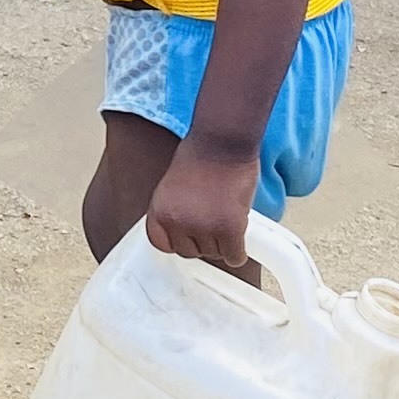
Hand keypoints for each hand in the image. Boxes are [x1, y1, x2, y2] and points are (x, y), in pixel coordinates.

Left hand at [144, 136, 260, 277]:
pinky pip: (234, 257)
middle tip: (214, 219)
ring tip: (227, 215)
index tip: (189, 235)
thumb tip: (186, 234)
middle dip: (203, 239)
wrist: (221, 142)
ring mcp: (203, 227)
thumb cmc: (200, 156)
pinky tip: (239, 237)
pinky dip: (238, 251)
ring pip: (214, 254)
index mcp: (159, 212)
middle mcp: (177, 223)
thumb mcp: (171, 187)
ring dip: (223, 241)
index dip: (180, 240)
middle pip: (191, 252)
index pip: (163, 245)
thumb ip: (174, 212)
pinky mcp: (229, 228)